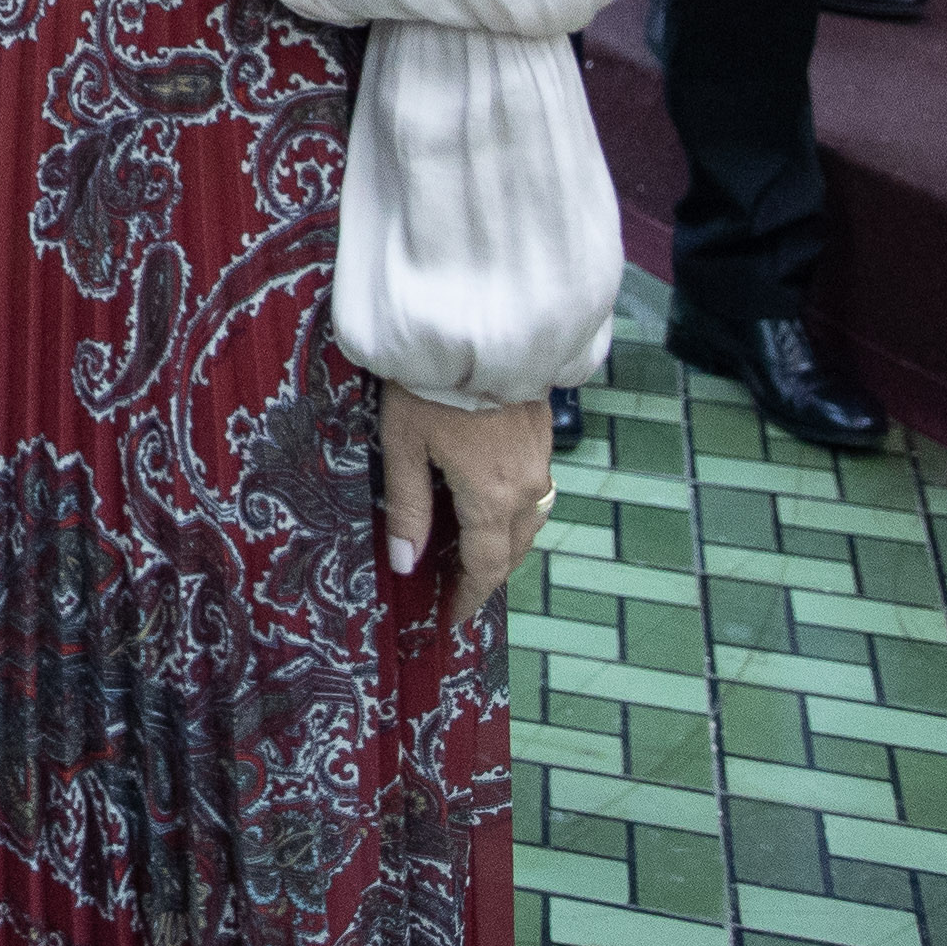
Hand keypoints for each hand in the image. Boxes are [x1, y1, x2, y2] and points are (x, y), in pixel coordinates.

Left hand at [380, 386, 554, 614]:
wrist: (475, 326)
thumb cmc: (429, 387)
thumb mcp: (404, 446)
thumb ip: (407, 508)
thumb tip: (405, 563)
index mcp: (492, 496)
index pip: (485, 567)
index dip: (468, 597)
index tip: (451, 619)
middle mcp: (526, 487)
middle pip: (512, 550)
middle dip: (486, 576)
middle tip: (456, 591)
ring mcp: (540, 462)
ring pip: (529, 523)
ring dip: (504, 546)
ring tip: (471, 557)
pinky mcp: (542, 438)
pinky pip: (535, 493)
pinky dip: (514, 514)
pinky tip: (490, 508)